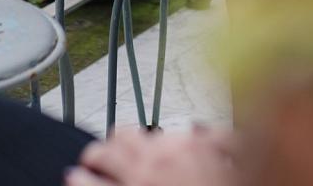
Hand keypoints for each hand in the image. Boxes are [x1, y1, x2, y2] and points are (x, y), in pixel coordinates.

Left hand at [66, 126, 236, 185]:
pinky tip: (72, 178)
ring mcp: (137, 182)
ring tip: (86, 162)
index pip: (157, 133)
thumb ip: (226, 144)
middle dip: (115, 143)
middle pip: (123, 137)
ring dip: (93, 157)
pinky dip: (79, 180)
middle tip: (109, 151)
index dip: (145, 140)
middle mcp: (159, 159)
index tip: (141, 145)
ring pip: (101, 156)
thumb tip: (203, 131)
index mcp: (189, 147)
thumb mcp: (240, 166)